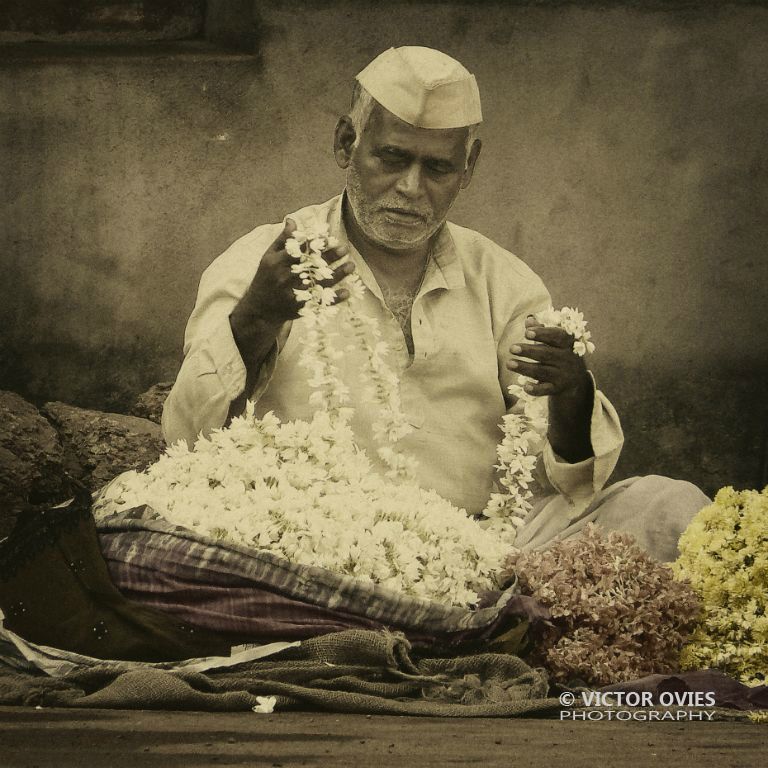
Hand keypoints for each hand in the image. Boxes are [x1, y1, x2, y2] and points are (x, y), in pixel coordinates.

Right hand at [235, 218, 355, 325]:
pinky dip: (334, 299)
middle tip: (345, 249)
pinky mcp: (300, 308)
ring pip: (319, 284)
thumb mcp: (269, 257)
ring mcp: (294, 294)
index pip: (299, 251)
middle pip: (312, 266)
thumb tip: (292, 220)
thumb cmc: (266, 278)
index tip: (329, 238)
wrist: (260, 309)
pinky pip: (320, 302)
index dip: (314, 245)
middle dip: (330, 257)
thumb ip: (282, 239)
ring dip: (338, 275)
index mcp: (278, 263)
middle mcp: (286, 278)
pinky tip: (347, 292)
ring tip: (351, 266)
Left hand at [506, 315, 590, 397]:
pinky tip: (525, 387)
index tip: (526, 332)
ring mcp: (563, 374)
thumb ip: (541, 331)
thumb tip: (529, 319)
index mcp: (568, 343)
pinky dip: (536, 389)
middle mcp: (567, 359)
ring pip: (542, 371)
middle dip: (528, 351)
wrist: (575, 380)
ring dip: (525, 368)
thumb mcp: (555, 342)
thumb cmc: (559, 353)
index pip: (557, 336)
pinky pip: (546, 390)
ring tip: (509, 363)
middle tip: (512, 348)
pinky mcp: (557, 388)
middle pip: (547, 354)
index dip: (542, 334)